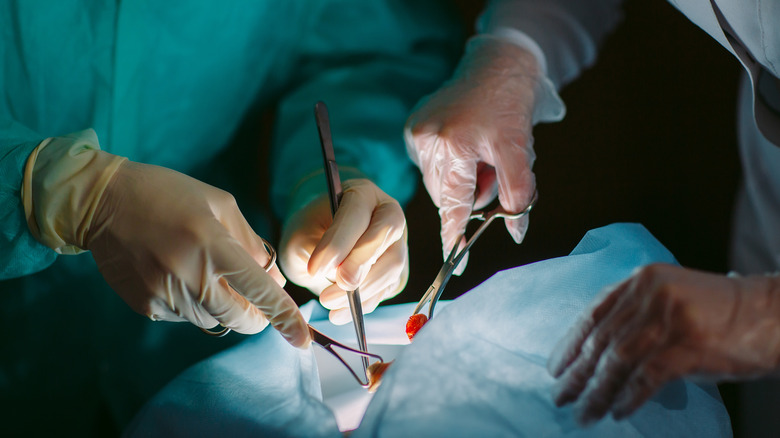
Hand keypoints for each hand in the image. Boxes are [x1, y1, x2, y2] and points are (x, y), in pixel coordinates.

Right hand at [85, 161, 308, 344]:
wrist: (103, 203)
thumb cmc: (169, 195)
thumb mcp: (220, 204)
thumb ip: (250, 243)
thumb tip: (271, 279)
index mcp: (213, 246)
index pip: (260, 292)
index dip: (285, 318)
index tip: (302, 338)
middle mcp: (190, 276)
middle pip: (239, 319)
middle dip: (255, 316)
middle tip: (254, 301)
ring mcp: (165, 295)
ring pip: (212, 321)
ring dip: (220, 306)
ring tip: (201, 271)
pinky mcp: (146, 306)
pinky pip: (184, 318)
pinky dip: (192, 304)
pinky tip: (176, 274)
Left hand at [280, 179, 407, 324]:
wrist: (321, 239)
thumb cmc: (310, 230)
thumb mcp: (300, 233)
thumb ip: (314, 247)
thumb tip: (336, 273)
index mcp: (363, 194)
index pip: (357, 212)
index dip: (339, 241)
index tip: (316, 268)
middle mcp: (388, 214)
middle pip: (386, 234)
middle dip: (361, 263)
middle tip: (336, 285)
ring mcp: (397, 243)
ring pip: (391, 266)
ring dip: (361, 289)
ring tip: (328, 301)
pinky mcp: (397, 272)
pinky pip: (387, 289)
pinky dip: (364, 304)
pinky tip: (339, 313)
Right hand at [404, 35, 560, 272]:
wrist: (497, 66)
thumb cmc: (511, 108)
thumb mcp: (521, 152)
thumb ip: (518, 195)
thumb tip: (516, 231)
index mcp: (456, 145)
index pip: (455, 204)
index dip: (455, 235)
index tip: (454, 261)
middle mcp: (429, 139)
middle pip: (447, 196)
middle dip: (471, 193)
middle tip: (491, 170)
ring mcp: (417, 133)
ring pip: (437, 183)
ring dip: (460, 179)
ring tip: (478, 154)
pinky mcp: (412, 127)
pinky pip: (428, 165)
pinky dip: (447, 164)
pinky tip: (462, 144)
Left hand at [547, 263, 779, 424]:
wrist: (771, 315)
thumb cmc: (719, 313)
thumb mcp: (670, 299)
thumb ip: (635, 316)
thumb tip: (598, 356)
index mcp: (641, 280)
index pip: (592, 314)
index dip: (570, 344)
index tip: (555, 368)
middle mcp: (650, 295)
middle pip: (601, 340)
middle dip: (577, 374)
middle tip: (560, 397)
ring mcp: (668, 319)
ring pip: (617, 361)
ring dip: (597, 392)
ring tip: (584, 413)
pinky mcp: (687, 345)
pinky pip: (646, 377)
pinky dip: (628, 397)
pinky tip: (618, 412)